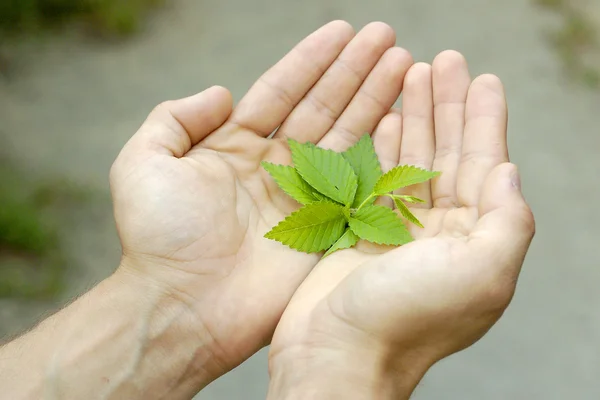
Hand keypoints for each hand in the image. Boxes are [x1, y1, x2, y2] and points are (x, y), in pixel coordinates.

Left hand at [109, 21, 412, 382]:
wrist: (182, 306)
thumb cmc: (158, 238)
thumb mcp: (144, 162)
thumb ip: (174, 118)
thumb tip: (222, 92)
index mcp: (234, 147)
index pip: (281, 92)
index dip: (312, 60)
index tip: (342, 30)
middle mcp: (273, 167)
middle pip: (322, 107)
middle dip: (354, 70)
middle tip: (386, 35)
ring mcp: (302, 196)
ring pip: (346, 136)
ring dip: (374, 98)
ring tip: (403, 62)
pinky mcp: (324, 228)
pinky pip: (358, 182)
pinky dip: (381, 151)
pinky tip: (401, 119)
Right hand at [268, 51, 534, 398]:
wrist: (336, 356)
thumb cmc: (407, 320)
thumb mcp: (481, 272)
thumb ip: (506, 219)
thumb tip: (506, 168)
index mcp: (475, 239)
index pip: (485, 165)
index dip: (485, 119)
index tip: (482, 78)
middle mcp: (441, 233)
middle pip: (447, 154)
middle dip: (447, 107)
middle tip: (441, 62)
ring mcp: (399, 231)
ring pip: (410, 161)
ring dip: (414, 118)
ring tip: (410, 76)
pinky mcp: (361, 232)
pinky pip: (374, 178)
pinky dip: (378, 148)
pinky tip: (382, 119)